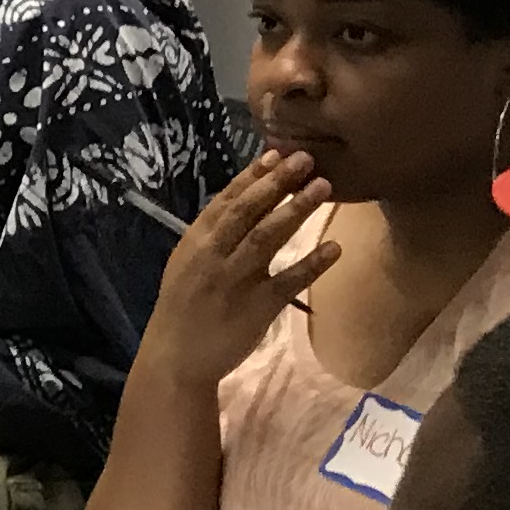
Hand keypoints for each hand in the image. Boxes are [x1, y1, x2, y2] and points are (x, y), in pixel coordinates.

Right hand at [135, 148, 335, 392]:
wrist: (175, 357)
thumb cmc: (183, 307)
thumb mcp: (187, 264)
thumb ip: (213, 237)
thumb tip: (244, 205)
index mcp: (195, 242)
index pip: (226, 201)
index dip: (252, 176)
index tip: (277, 153)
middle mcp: (213, 255)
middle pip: (248, 211)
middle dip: (277, 183)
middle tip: (307, 159)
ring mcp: (235, 280)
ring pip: (267, 238)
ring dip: (296, 210)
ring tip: (322, 187)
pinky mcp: (257, 307)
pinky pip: (289, 280)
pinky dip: (312, 263)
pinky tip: (334, 247)